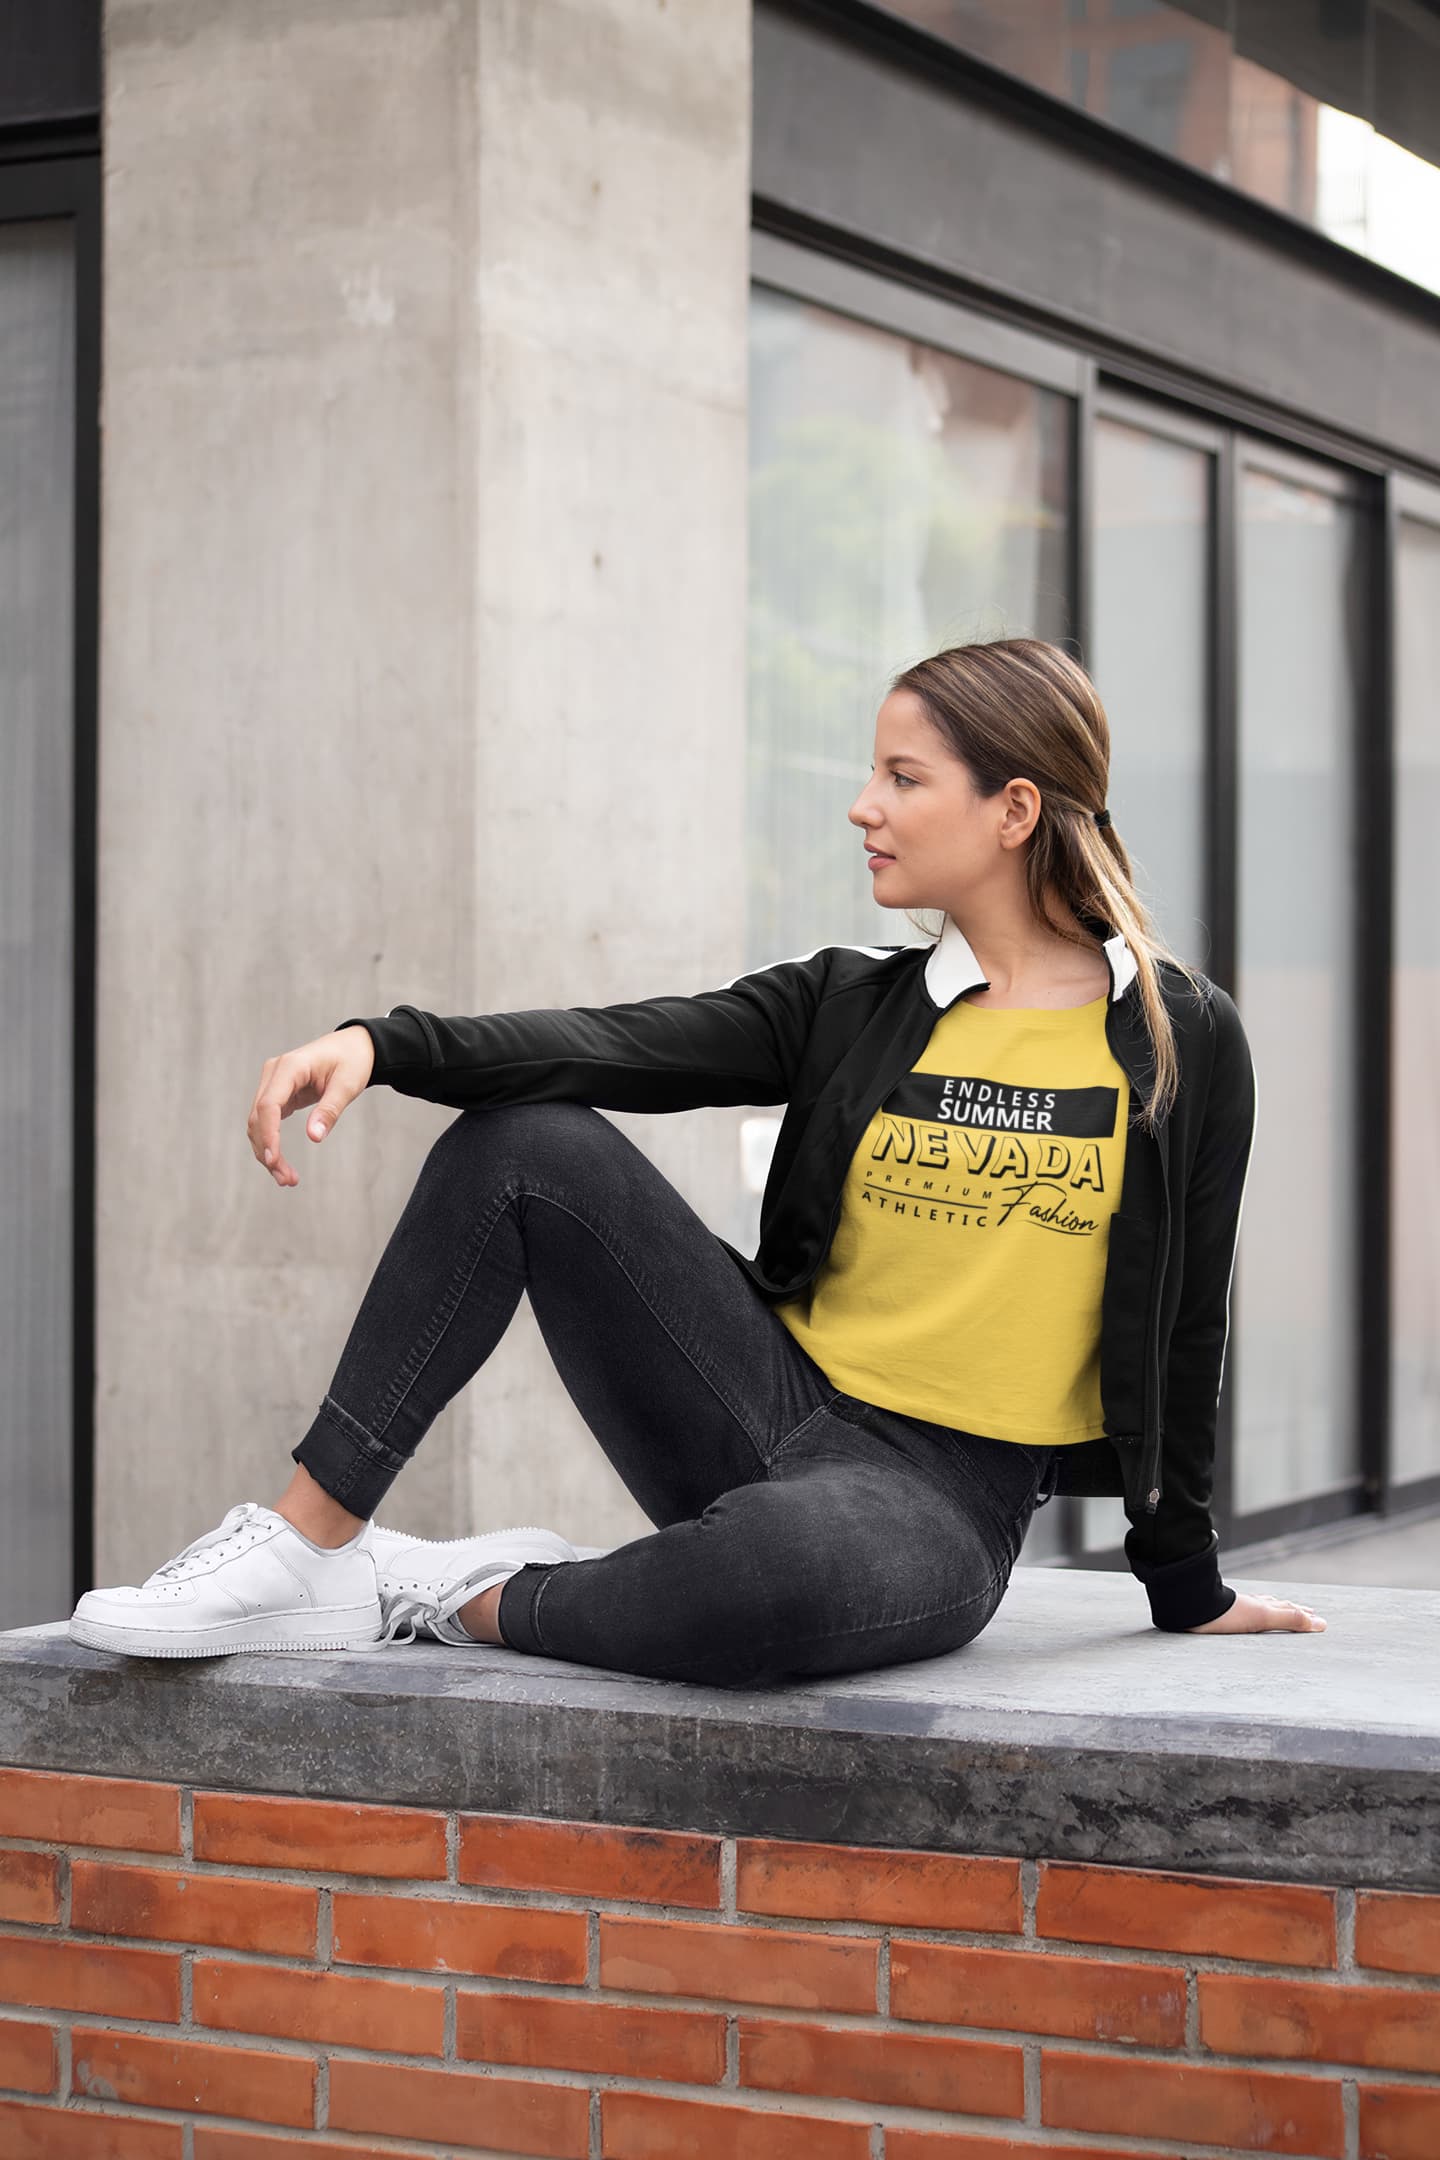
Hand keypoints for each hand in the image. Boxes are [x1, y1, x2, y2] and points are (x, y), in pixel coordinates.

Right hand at [246, 1027, 375, 1187]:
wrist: (354, 1046)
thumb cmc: (352, 1061)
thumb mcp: (347, 1085)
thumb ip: (330, 1110)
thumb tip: (314, 1137)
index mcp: (290, 1066)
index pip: (268, 1105)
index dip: (268, 1135)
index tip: (274, 1161)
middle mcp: (274, 1073)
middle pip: (258, 1117)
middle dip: (268, 1152)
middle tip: (287, 1180)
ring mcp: (272, 1083)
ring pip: (257, 1123)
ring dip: (266, 1152)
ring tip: (286, 1178)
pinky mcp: (277, 1093)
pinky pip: (266, 1121)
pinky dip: (270, 1143)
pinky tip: (281, 1163)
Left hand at [1186, 1591, 1325, 1633]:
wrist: (1191, 1607)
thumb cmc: (1226, 1614)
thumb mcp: (1263, 1618)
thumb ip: (1290, 1620)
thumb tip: (1321, 1624)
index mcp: (1262, 1607)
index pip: (1287, 1609)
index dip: (1302, 1614)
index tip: (1315, 1615)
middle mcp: (1250, 1605)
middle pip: (1276, 1605)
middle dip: (1291, 1609)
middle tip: (1305, 1611)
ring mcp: (1235, 1608)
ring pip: (1259, 1606)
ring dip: (1273, 1608)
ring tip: (1278, 1607)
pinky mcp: (1220, 1613)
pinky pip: (1242, 1612)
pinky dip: (1251, 1612)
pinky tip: (1243, 1612)